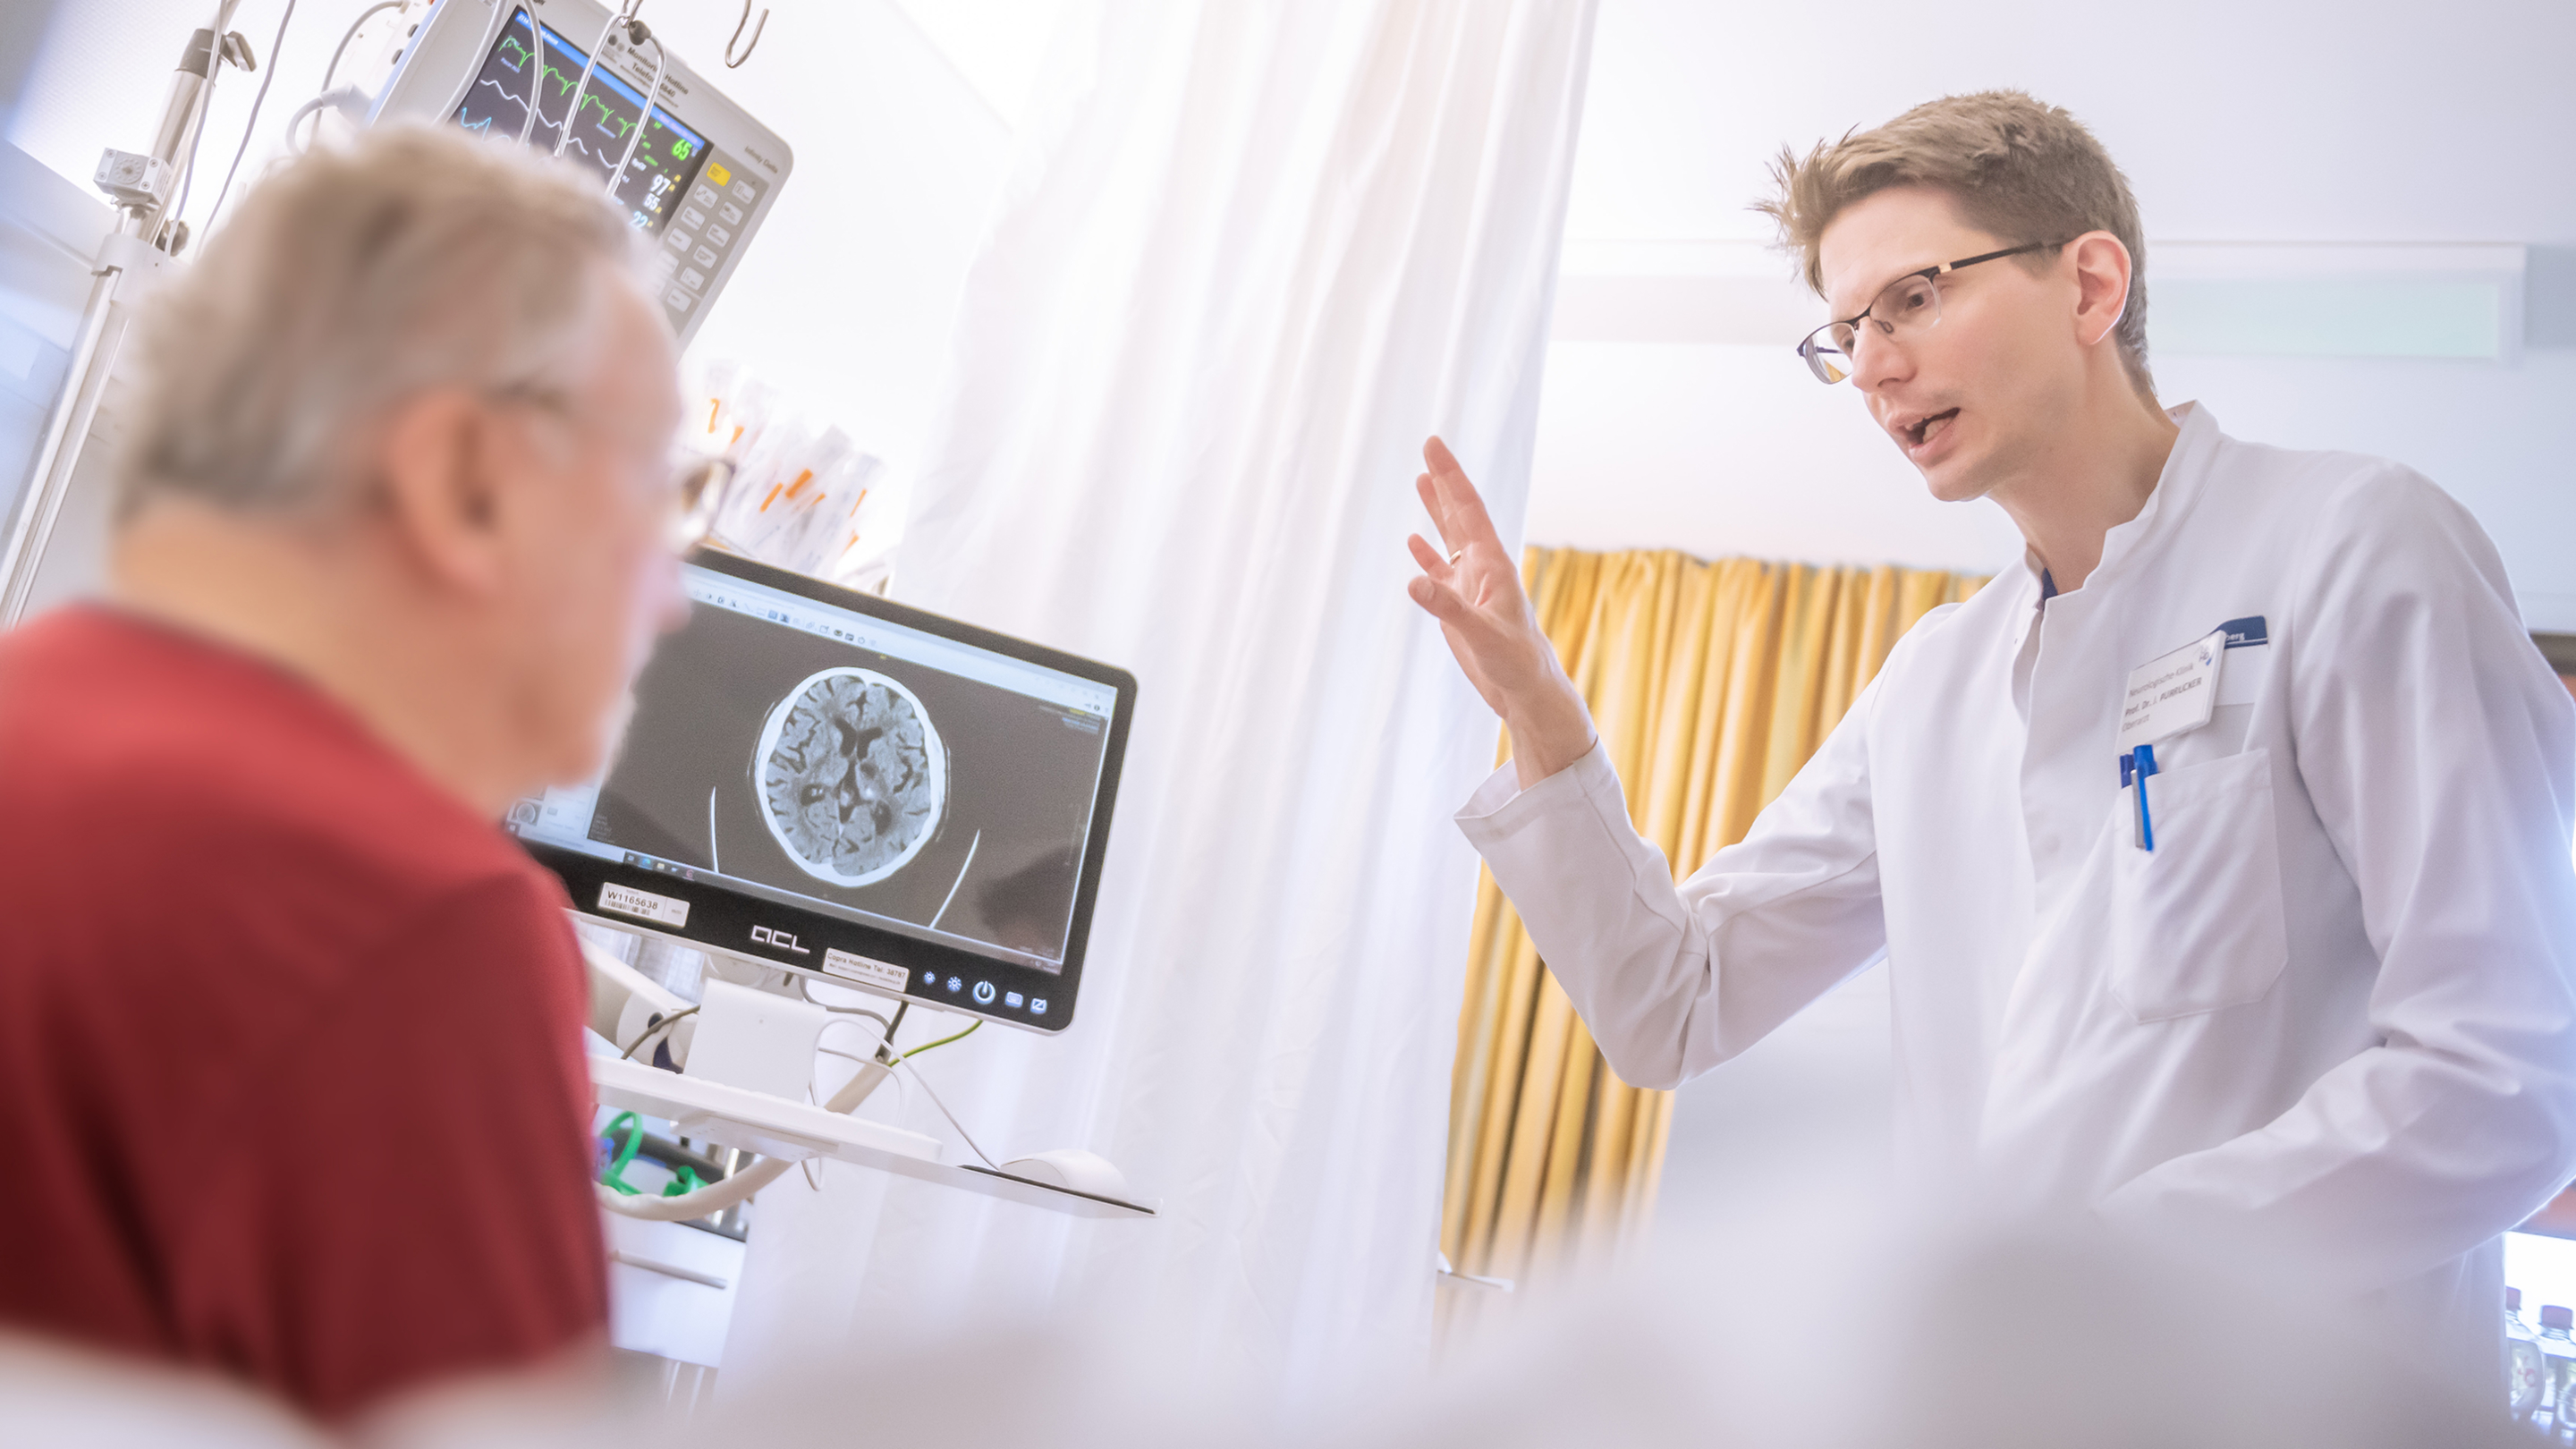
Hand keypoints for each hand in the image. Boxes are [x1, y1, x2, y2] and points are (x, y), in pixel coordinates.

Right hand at [1406, 436, 1596, 787]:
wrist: (1526, 690)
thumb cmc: (1516, 662)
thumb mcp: (1481, 635)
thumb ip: (1447, 608)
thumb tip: (1412, 580)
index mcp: (1493, 564)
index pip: (1468, 510)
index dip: (1450, 476)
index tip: (1433, 446)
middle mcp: (1483, 568)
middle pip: (1460, 515)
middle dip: (1444, 482)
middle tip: (1428, 447)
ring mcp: (1471, 586)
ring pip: (1451, 538)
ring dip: (1436, 511)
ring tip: (1421, 480)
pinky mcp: (1461, 607)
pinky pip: (1441, 572)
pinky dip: (1427, 555)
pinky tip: (1414, 542)